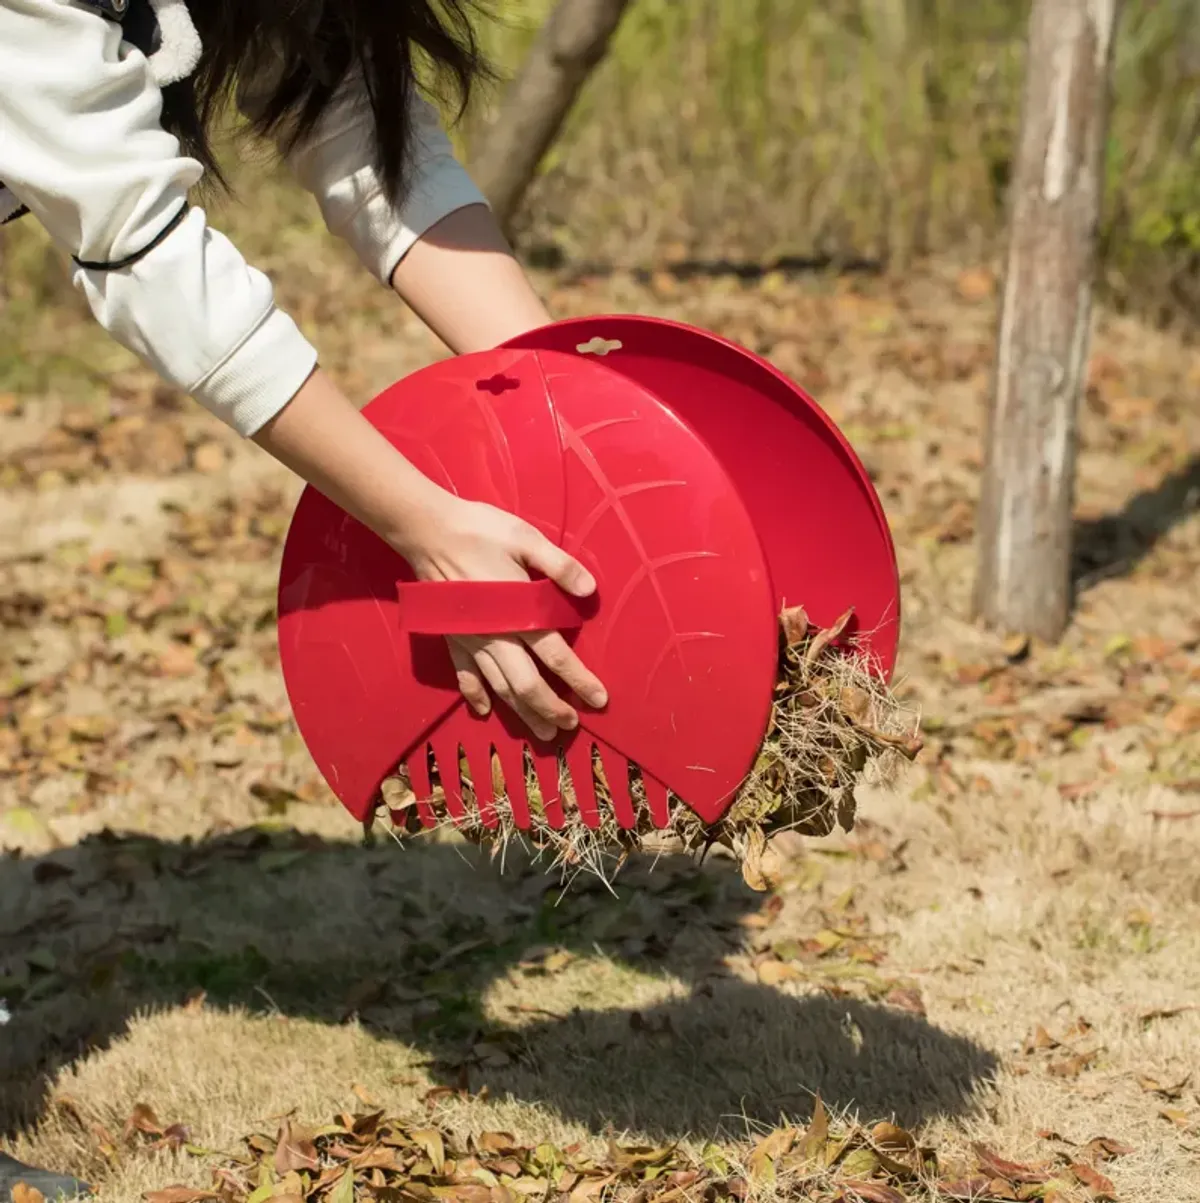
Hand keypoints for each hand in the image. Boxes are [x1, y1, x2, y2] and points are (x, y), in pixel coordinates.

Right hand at [401, 496, 607, 740]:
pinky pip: (464, 675)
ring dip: (521, 712)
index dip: (579, 680)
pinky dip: (474, 694)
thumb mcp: (526, 538)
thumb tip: (589, 590)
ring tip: (541, 731)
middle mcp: (495, 635)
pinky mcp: (451, 637)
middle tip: (569, 726)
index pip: (555, 656)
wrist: (427, 530)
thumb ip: (559, 566)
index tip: (599, 701)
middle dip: (550, 709)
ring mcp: (470, 640)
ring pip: (499, 687)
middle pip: (526, 684)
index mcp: (518, 613)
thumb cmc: (480, 531)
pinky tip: (483, 710)